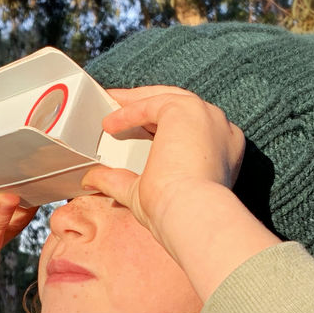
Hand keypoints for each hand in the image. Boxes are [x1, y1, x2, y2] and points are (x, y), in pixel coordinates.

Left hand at [82, 85, 277, 300]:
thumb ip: (120, 181)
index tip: (139, 127)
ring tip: (111, 104)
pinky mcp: (187, 110)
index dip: (161, 126)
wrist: (190, 213)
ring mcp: (207, 117)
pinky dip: (129, 111)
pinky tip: (110, 123)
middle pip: (180, 106)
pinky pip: (153, 104)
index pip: (189, 129)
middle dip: (147, 104)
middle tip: (119, 105)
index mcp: (221, 152)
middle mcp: (221, 131)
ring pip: (169, 98)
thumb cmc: (176, 214)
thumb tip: (91, 179)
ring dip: (137, 101)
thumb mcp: (144, 193)